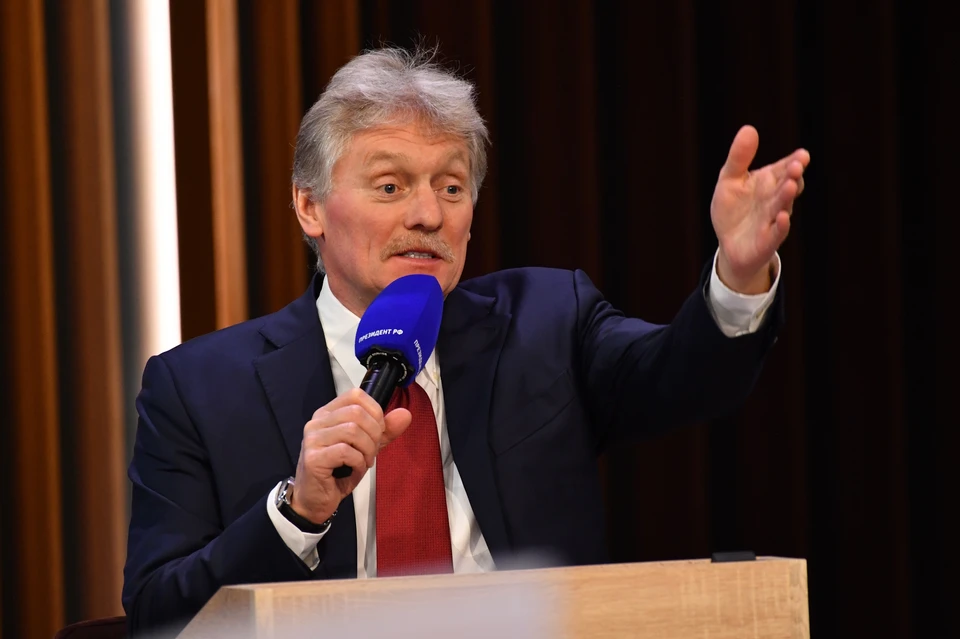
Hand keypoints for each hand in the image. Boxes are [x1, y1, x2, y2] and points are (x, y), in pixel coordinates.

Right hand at [289, 388, 410, 523]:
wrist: (316, 500)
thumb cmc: (338, 471)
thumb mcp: (365, 447)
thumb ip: (384, 431)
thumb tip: (405, 415)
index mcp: (328, 413)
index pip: (356, 395)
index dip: (374, 412)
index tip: (378, 432)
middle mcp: (317, 422)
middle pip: (356, 412)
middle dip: (374, 434)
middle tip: (372, 452)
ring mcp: (312, 439)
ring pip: (352, 430)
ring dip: (367, 450)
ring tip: (365, 462)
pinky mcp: (313, 458)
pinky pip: (346, 452)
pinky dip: (358, 462)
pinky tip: (355, 470)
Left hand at [711, 125, 810, 293]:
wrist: (729, 245)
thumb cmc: (732, 210)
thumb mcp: (729, 180)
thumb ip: (739, 158)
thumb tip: (749, 129)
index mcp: (769, 182)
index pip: (785, 168)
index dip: (794, 162)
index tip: (801, 155)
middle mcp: (775, 199)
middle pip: (787, 185)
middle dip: (792, 176)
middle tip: (796, 166)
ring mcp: (773, 220)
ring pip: (783, 207)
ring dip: (787, 197)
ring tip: (791, 186)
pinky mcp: (767, 241)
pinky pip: (777, 233)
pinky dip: (781, 225)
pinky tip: (783, 217)